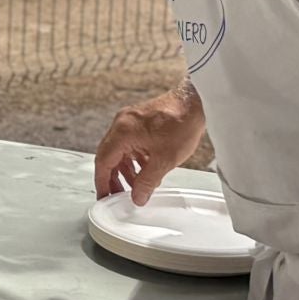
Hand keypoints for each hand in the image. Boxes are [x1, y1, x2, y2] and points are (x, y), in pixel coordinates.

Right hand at [93, 81, 206, 201]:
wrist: (196, 102)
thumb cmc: (181, 122)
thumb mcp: (164, 160)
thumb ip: (147, 182)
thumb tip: (137, 197)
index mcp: (122, 132)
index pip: (104, 162)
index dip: (103, 182)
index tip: (104, 196)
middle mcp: (122, 124)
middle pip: (108, 156)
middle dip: (113, 178)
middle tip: (118, 195)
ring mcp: (130, 121)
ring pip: (120, 150)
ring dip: (125, 169)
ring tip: (136, 185)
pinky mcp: (140, 120)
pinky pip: (130, 143)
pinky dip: (134, 158)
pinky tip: (146, 169)